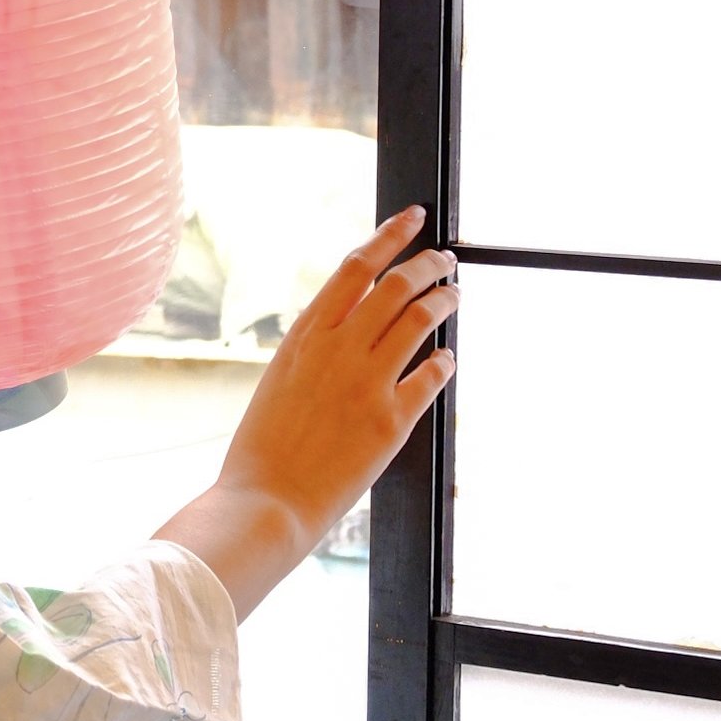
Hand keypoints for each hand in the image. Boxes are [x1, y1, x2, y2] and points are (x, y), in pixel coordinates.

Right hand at [153, 207, 456, 618]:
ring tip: (456, 294)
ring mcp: (366, 383)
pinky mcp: (390, 421)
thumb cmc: (264, 449)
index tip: (413, 218)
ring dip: (444, 300)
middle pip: (396, 285)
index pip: (355, 267)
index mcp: (305, 335)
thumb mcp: (280, 379)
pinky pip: (431, 374)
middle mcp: (338, 349)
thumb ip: (315, 349)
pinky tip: (448, 357)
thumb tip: (349, 325)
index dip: (390, 236)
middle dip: (429, 265)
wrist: (265, 502)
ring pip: (420, 319)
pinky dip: (445, 359)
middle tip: (447, 261)